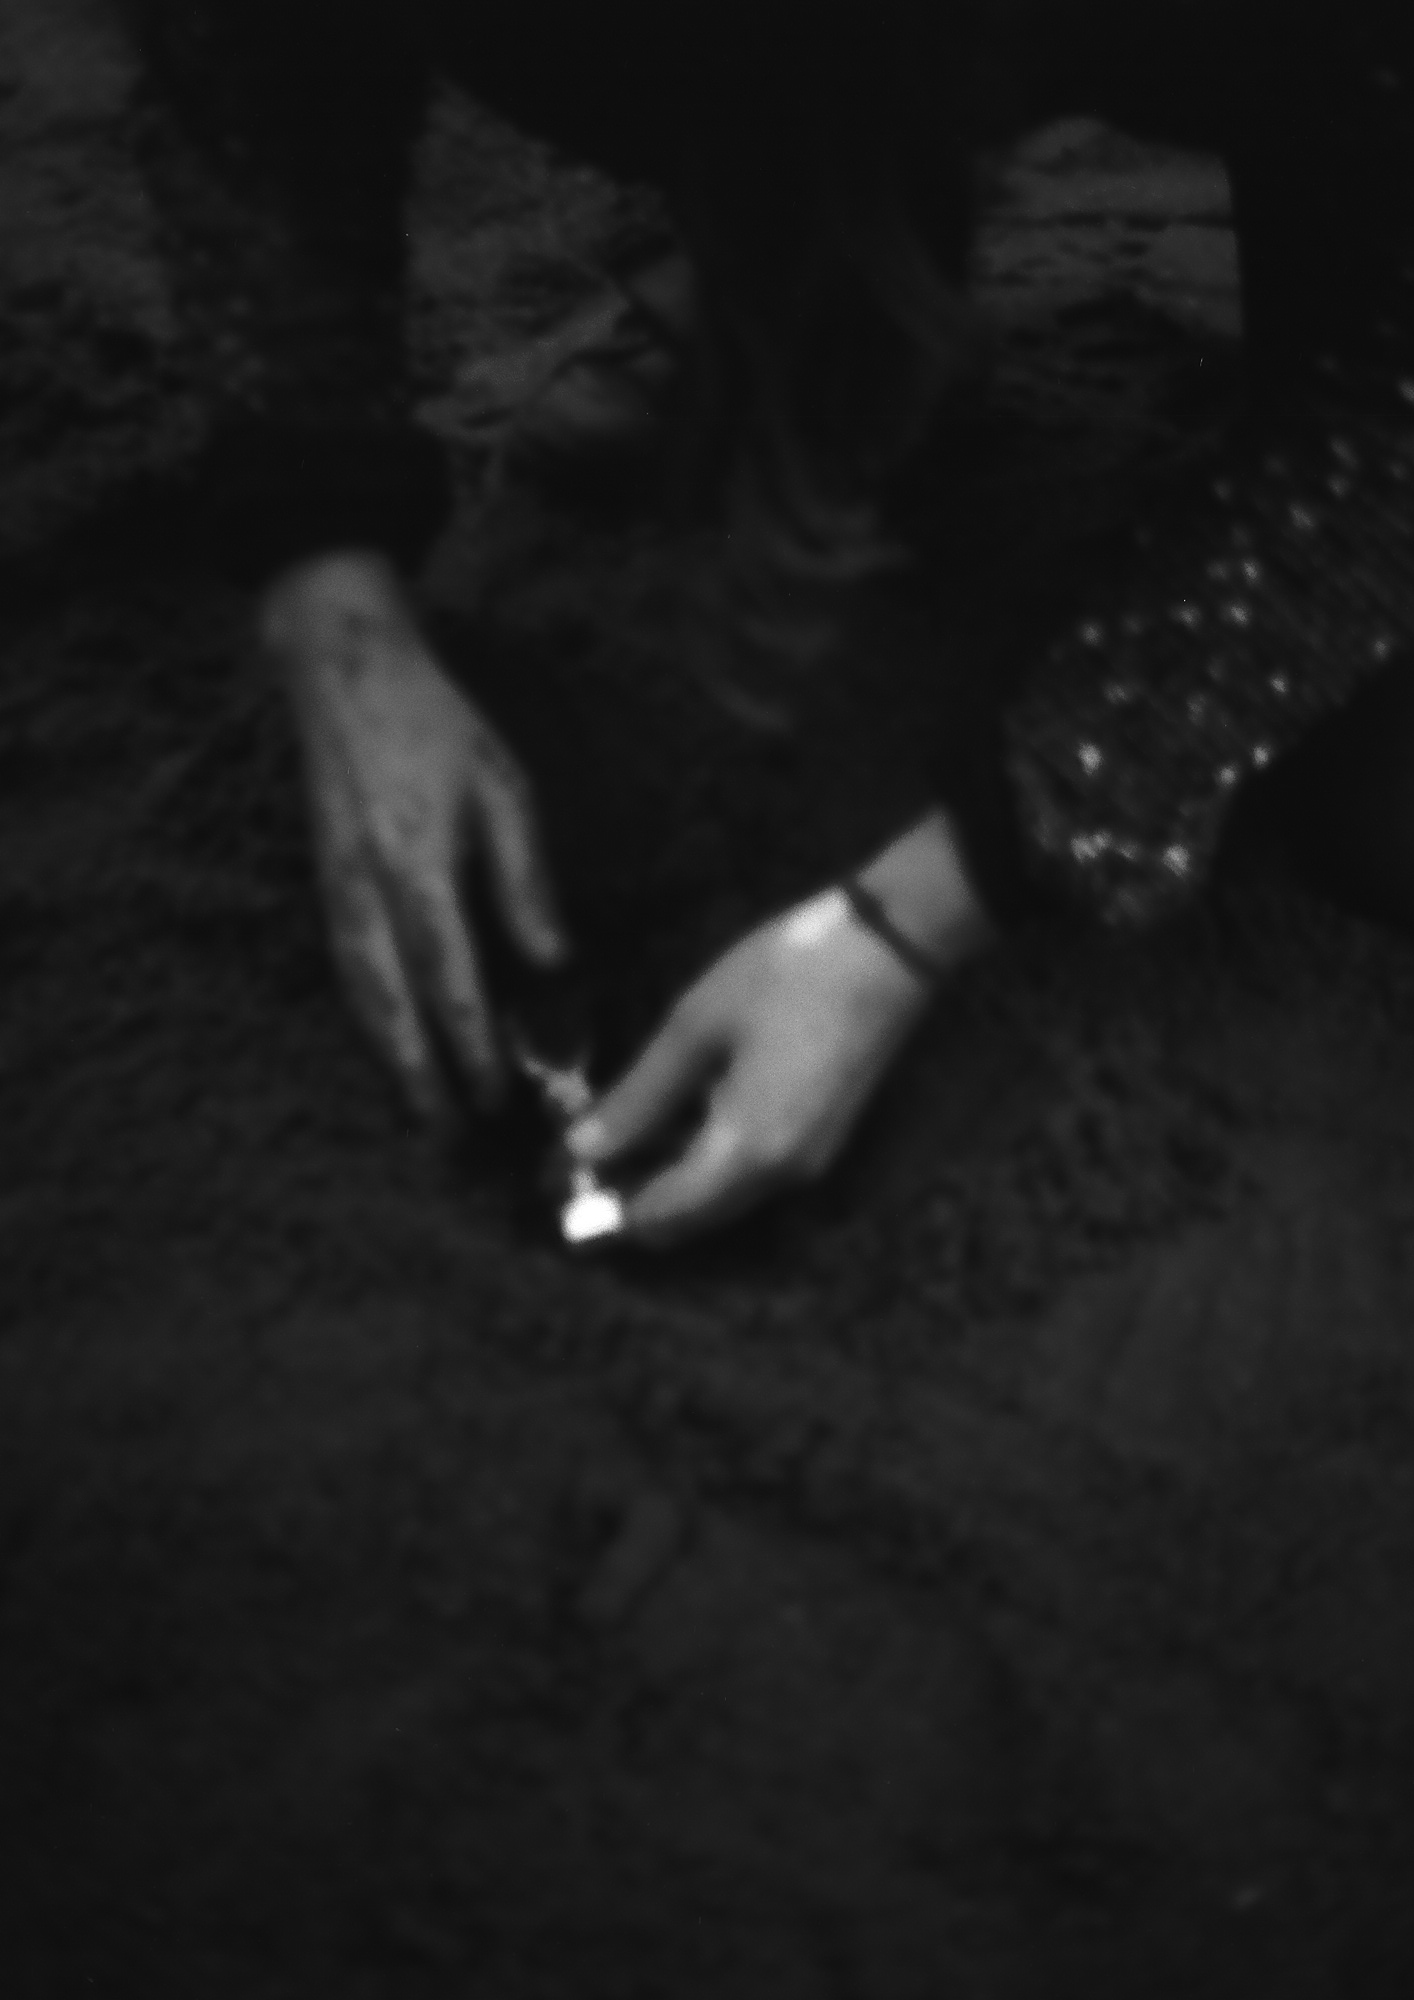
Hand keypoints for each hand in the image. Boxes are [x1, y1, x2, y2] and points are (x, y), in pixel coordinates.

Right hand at [262, 550, 568, 1120]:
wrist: (343, 677)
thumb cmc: (437, 729)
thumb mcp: (503, 791)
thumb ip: (525, 882)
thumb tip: (555, 963)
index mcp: (420, 867)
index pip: (449, 978)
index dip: (471, 1044)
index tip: (495, 1098)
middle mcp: (369, 892)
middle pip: (393, 1008)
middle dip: (422, 1078)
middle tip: (450, 1139)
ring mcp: (338, 892)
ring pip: (362, 997)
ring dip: (392, 1060)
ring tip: (422, 1112)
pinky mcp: (328, 887)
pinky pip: (348, 971)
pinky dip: (370, 1020)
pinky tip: (391, 1044)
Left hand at [566, 812, 993, 1245]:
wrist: (893, 944)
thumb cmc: (788, 973)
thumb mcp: (696, 1028)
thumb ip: (638, 1098)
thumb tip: (582, 1149)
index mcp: (744, 1153)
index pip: (658, 1218)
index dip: (602, 1210)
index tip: (558, 1178)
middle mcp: (781, 1177)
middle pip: (690, 1219)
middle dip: (632, 1196)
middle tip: (583, 1147)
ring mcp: (810, 1161)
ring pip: (719, 1197)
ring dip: (668, 1175)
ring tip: (624, 1119)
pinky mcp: (824, 1138)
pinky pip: (749, 1172)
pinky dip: (705, 1157)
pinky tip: (682, 1107)